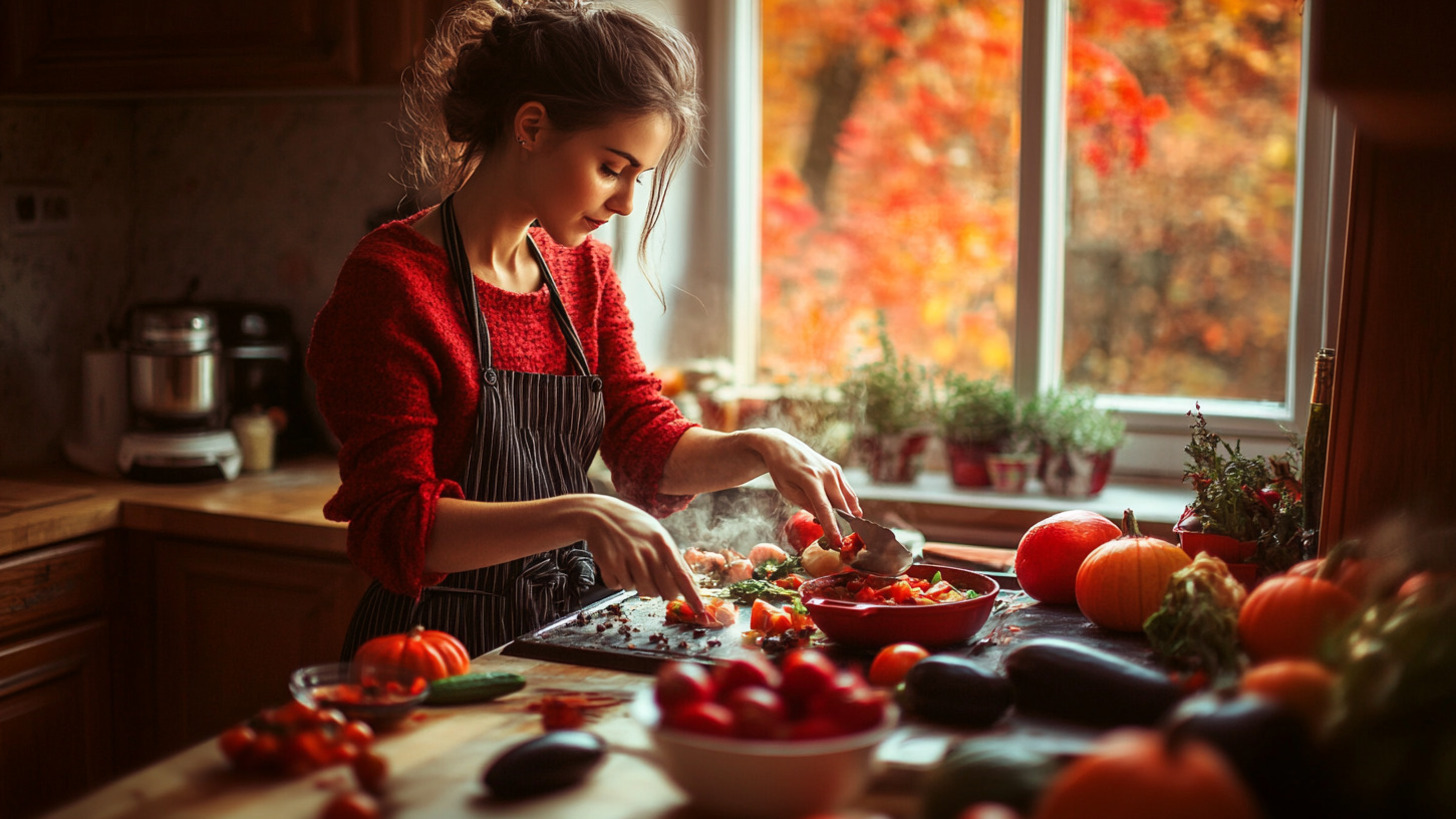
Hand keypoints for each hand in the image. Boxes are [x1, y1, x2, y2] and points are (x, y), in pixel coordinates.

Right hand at [578, 495, 703, 609]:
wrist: (601, 514)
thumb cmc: (633, 526)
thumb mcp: (657, 534)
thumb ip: (671, 556)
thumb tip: (688, 582)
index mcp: (663, 542)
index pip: (682, 575)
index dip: (692, 595)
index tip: (700, 610)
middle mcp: (647, 551)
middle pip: (663, 590)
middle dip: (663, 593)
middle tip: (656, 584)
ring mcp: (628, 558)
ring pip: (641, 591)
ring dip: (638, 586)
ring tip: (632, 568)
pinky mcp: (610, 564)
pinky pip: (620, 587)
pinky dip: (619, 581)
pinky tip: (617, 565)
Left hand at [744, 428, 859, 545]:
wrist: (781, 445)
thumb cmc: (781, 470)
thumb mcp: (787, 490)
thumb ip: (806, 504)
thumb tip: (824, 520)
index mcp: (810, 479)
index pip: (824, 508)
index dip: (832, 527)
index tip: (838, 542)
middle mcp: (825, 473)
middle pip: (841, 505)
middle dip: (844, 525)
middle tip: (842, 542)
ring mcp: (833, 470)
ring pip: (848, 498)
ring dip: (849, 515)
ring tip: (848, 530)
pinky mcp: (836, 468)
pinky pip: (847, 490)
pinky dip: (849, 504)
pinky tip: (850, 515)